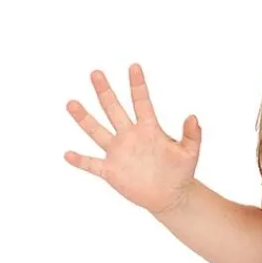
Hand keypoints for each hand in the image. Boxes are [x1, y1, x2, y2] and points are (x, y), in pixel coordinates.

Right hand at [64, 64, 200, 214]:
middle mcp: (129, 136)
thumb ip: (192, 136)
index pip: (142, 102)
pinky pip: (92, 164)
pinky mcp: (111, 171)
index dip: (138, 85)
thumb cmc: (180, 172)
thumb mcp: (190, 154)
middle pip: (114, 110)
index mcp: (149, 129)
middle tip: (96, 73)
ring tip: (72, 103)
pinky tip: (68, 154)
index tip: (135, 67)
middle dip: (105, 92)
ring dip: (85, 119)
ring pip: (97, 132)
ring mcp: (118, 153)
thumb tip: (193, 117)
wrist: (170, 196)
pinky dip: (81, 161)